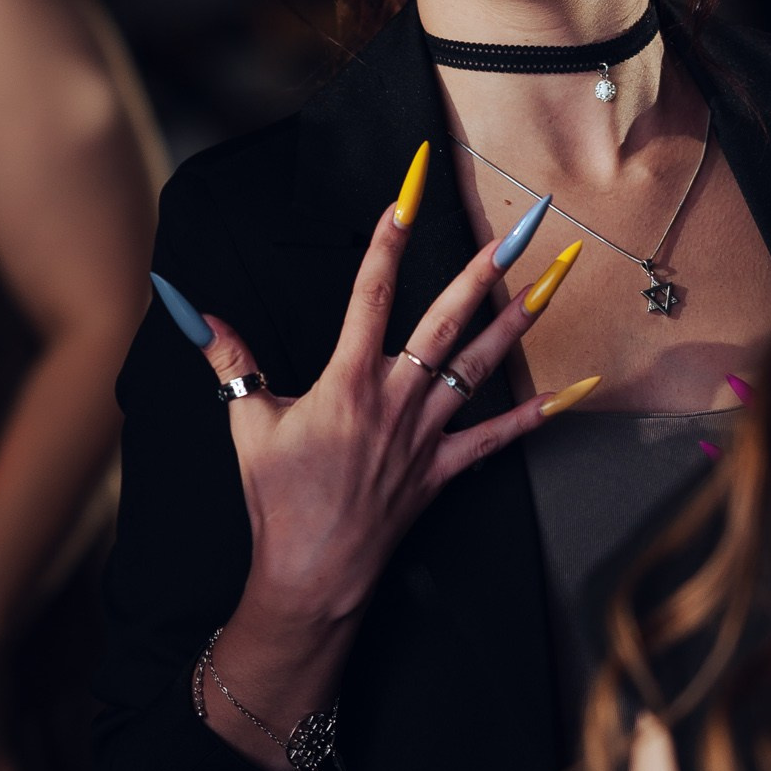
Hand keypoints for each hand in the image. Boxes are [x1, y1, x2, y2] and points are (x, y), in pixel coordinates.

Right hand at [195, 173, 592, 635]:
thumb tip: (192, 311)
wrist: (312, 575)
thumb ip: (228, 360)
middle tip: (516, 230)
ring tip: (552, 281)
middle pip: (444, 322)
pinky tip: (578, 389)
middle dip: (481, 271)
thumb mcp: (245, 423)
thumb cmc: (277, 501)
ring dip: (519, 321)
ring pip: (480, 367)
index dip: (387, 241)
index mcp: (346, 384)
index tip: (405, 195)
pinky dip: (540, 412)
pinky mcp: (444, 468)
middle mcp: (394, 401)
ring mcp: (425, 435)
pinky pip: (500, 437)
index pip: (369, 296)